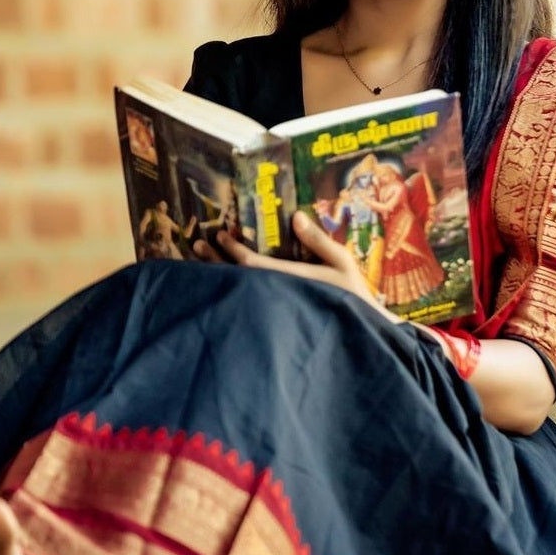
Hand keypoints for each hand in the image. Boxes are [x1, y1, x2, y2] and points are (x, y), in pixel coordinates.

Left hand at [195, 212, 395, 320]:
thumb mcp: (341, 264)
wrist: (358, 337)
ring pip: (236, 294)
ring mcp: (272, 313)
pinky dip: (228, 294)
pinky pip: (243, 307)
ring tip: (199, 262)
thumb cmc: (352, 297)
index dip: (232, 249)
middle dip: (214, 261)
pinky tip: (217, 287)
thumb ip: (318, 241)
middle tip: (197, 243)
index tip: (220, 234)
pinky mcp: (274, 323)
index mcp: (289, 282)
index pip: (251, 265)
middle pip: (236, 280)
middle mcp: (275, 298)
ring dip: (216, 276)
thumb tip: (295, 216)